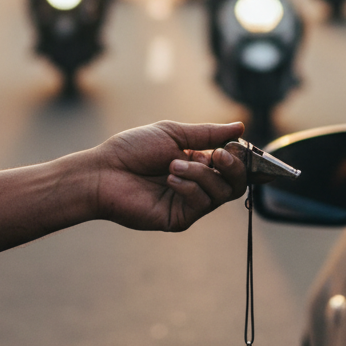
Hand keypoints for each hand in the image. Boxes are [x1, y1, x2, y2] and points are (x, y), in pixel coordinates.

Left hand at [92, 120, 247, 231]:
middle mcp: (197, 184)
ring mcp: (189, 203)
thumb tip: (240, 127)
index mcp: (197, 162)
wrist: (104, 171)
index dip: (239, 156)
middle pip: (235, 183)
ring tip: (173, 164)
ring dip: (201, 174)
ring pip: (221, 192)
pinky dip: (190, 187)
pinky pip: (202, 203)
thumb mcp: (173, 133)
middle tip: (217, 155)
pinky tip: (169, 178)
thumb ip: (207, 134)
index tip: (232, 145)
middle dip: (233, 167)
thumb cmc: (133, 150)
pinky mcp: (179, 218)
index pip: (232, 164)